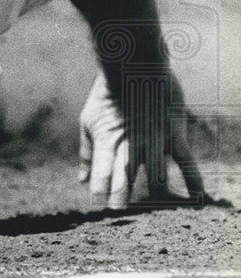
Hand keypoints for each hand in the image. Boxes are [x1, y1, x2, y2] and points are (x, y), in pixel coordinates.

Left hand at [78, 71, 204, 207]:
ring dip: (156, 194)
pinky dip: (192, 180)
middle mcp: (129, 144)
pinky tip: (196, 198)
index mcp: (106, 142)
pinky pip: (185, 161)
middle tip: (118, 211)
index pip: (101, 173)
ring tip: (155, 210)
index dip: (100, 190)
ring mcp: (153, 140)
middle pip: (125, 177)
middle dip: (121, 195)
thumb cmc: (106, 97)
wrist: (132, 65)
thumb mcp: (88, 122)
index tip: (98, 205)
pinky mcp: (173, 133)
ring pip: (155, 174)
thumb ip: (87, 154)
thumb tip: (82, 180)